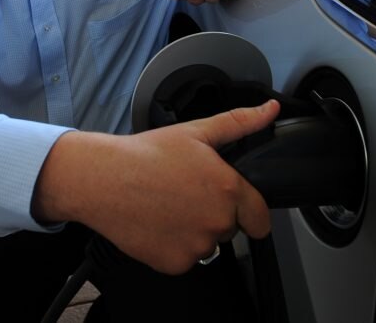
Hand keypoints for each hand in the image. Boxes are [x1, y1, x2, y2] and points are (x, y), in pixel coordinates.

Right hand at [32, 100, 280, 273]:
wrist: (104, 180)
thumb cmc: (146, 155)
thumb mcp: (197, 132)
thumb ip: (240, 123)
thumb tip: (271, 110)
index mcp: (228, 190)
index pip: (260, 217)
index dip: (249, 210)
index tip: (234, 205)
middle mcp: (217, 222)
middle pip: (230, 227)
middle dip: (215, 213)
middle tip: (186, 193)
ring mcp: (196, 246)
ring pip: (207, 243)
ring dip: (195, 230)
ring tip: (168, 206)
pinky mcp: (175, 264)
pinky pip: (185, 259)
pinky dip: (174, 246)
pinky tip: (158, 223)